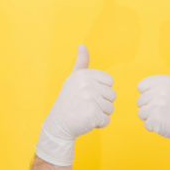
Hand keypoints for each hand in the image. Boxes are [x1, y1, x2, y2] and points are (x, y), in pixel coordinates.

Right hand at [35, 44, 115, 165]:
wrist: (57, 124)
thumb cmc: (68, 101)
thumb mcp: (73, 79)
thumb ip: (81, 63)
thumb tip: (82, 45)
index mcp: (85, 74)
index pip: (110, 82)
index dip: (102, 91)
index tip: (88, 94)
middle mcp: (87, 84)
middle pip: (112, 95)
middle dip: (102, 104)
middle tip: (86, 106)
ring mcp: (90, 98)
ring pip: (111, 108)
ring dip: (101, 114)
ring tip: (86, 113)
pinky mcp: (93, 113)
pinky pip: (107, 120)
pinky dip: (99, 124)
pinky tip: (87, 121)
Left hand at [137, 50, 169, 157]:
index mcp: (163, 80)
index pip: (140, 87)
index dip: (149, 94)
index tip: (162, 97)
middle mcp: (161, 91)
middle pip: (140, 101)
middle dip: (150, 107)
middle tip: (166, 109)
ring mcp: (158, 106)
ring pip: (141, 113)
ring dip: (151, 117)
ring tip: (165, 116)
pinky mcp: (157, 120)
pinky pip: (146, 124)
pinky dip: (154, 127)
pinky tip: (165, 124)